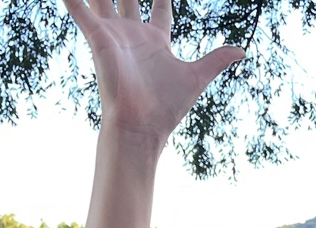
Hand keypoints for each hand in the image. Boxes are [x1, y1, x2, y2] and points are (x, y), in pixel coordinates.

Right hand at [64, 0, 243, 146]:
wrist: (141, 125)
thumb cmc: (166, 107)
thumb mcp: (197, 76)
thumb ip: (216, 59)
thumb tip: (242, 51)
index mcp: (156, 40)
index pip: (161, 6)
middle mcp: (133, 34)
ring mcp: (114, 35)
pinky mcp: (99, 39)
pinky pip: (81, 12)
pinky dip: (73, 0)